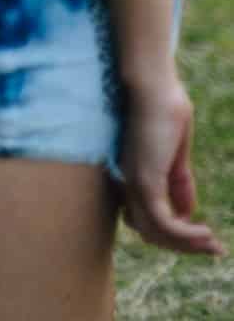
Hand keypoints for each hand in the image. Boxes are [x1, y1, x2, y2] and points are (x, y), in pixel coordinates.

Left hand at [117, 74, 223, 255]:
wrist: (155, 90)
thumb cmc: (164, 115)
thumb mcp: (175, 157)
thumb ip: (178, 184)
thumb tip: (185, 214)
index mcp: (132, 178)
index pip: (146, 221)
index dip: (173, 237)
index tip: (203, 240)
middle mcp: (128, 183)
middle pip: (149, 232)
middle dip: (182, 246)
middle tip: (212, 249)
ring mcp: (134, 182)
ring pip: (155, 231)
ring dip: (186, 244)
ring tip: (212, 244)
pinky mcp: (146, 179)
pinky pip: (163, 220)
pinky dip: (185, 234)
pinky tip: (205, 232)